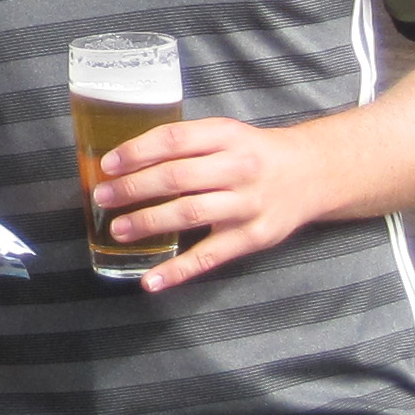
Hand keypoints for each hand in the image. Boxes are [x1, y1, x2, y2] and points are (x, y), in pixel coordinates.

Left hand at [89, 117, 338, 293]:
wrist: (311, 174)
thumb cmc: (254, 153)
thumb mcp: (226, 134)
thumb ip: (186, 143)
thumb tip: (126, 160)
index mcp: (226, 136)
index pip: (174, 140)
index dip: (136, 152)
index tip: (108, 165)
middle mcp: (238, 168)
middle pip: (177, 178)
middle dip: (133, 189)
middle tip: (103, 197)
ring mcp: (247, 205)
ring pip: (189, 214)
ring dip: (148, 223)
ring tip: (118, 229)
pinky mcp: (253, 238)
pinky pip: (210, 257)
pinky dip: (178, 271)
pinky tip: (151, 280)